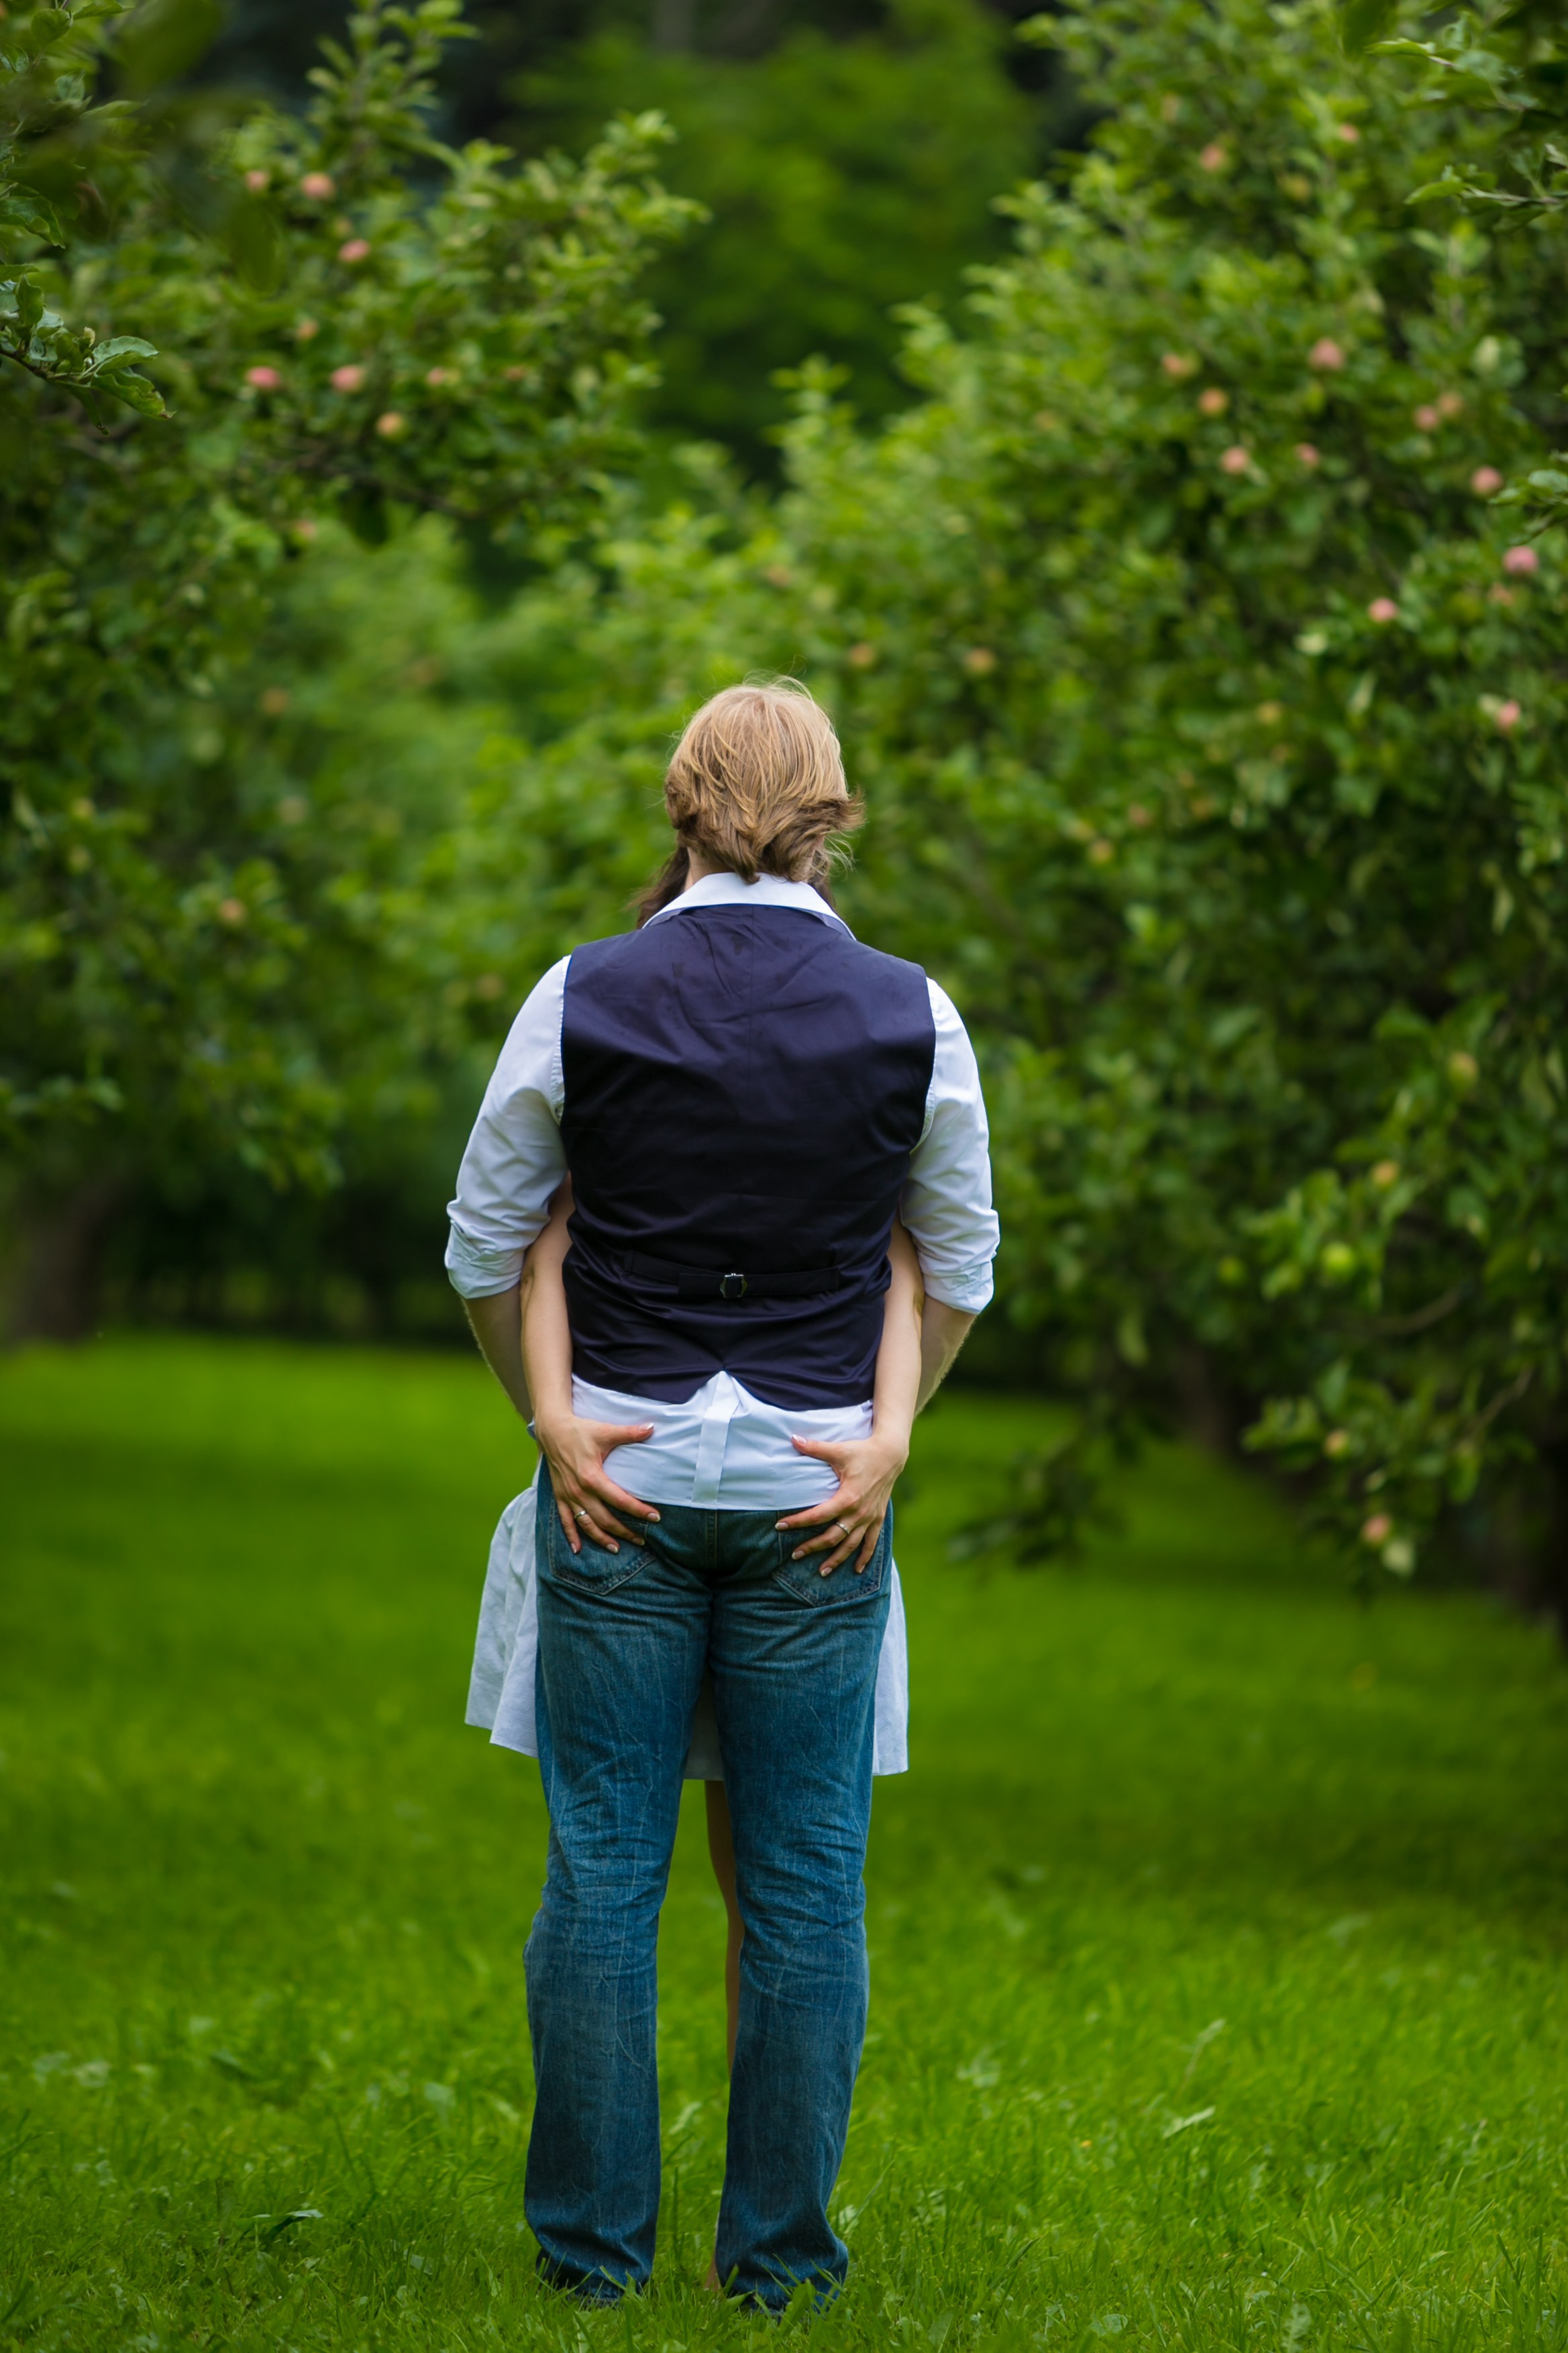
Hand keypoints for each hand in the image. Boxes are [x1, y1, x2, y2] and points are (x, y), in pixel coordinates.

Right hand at [537, 1409, 658, 1553]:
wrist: (552, 1430)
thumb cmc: (580, 1430)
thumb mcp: (606, 1431)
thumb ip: (629, 1433)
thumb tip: (652, 1428)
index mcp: (592, 1477)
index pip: (620, 1499)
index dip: (639, 1510)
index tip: (655, 1517)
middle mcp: (579, 1491)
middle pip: (605, 1518)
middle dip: (624, 1531)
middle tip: (641, 1539)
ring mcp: (568, 1496)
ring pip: (586, 1524)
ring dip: (601, 1538)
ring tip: (616, 1548)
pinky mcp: (559, 1496)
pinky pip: (565, 1521)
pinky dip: (571, 1536)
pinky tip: (578, 1549)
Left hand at [775, 1430, 908, 1575]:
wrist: (891, 1455)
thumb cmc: (863, 1451)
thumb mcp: (838, 1450)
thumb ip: (814, 1448)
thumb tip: (792, 1439)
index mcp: (848, 1498)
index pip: (818, 1516)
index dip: (798, 1522)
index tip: (780, 1526)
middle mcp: (859, 1512)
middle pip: (833, 1537)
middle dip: (813, 1547)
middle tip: (795, 1555)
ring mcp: (870, 1518)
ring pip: (851, 1545)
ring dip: (836, 1560)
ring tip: (822, 1571)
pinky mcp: (878, 1518)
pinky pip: (872, 1542)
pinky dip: (865, 1557)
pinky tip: (857, 1570)